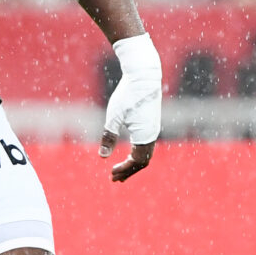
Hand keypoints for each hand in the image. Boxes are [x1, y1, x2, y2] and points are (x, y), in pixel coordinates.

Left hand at [100, 33, 161, 181]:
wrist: (144, 76)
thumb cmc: (128, 95)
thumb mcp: (114, 116)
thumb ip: (108, 137)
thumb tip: (102, 157)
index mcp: (145, 136)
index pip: (137, 162)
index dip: (124, 170)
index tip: (111, 174)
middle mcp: (152, 134)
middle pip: (142, 161)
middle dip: (128, 171)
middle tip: (114, 179)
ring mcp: (153, 129)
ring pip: (145, 153)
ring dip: (133, 163)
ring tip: (120, 170)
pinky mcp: (151, 123)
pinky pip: (146, 144)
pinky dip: (137, 153)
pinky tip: (129, 153)